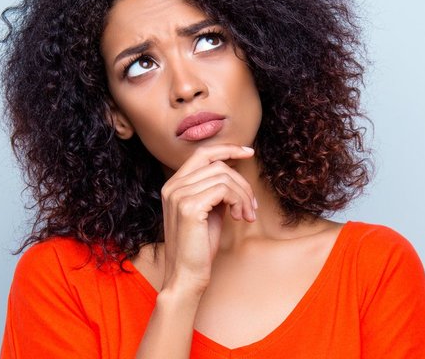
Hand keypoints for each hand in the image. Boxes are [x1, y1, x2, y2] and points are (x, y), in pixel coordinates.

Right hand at [158, 144, 257, 297]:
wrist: (187, 275)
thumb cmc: (199, 246)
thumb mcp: (209, 211)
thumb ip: (215, 189)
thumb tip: (235, 170)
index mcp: (174, 185)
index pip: (203, 153)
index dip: (228, 149)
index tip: (249, 152)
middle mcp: (172, 186)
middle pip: (218, 165)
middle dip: (242, 182)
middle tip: (251, 206)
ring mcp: (178, 195)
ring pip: (224, 176)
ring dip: (243, 195)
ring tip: (246, 215)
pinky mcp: (189, 207)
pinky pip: (224, 189)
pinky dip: (239, 201)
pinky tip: (239, 217)